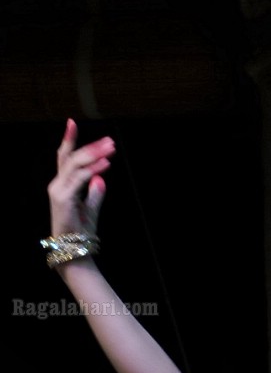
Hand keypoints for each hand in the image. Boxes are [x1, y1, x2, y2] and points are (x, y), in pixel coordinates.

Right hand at [47, 119, 111, 240]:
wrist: (75, 251)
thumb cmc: (81, 231)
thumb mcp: (91, 208)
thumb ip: (95, 193)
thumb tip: (100, 178)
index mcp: (62, 184)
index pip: (64, 157)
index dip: (68, 139)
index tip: (72, 122)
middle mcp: (57, 184)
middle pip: (72, 157)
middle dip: (91, 147)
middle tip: (110, 141)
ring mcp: (59, 191)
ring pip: (76, 165)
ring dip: (94, 154)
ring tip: (111, 148)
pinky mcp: (64, 199)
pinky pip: (80, 179)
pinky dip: (93, 169)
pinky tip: (106, 164)